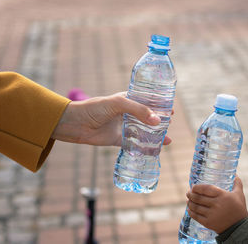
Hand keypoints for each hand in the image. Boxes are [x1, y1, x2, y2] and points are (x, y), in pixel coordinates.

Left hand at [52, 92, 171, 145]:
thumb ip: (138, 110)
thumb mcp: (118, 104)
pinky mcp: (119, 139)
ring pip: (143, 130)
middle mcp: (127, 112)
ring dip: (155, 134)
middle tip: (170, 124)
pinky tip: (156, 149)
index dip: (160, 104)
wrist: (75, 123)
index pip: (147, 100)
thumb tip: (158, 121)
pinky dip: (146, 146)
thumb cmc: (95, 108)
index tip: (171, 110)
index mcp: (128, 99)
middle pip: (148, 116)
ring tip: (168, 138)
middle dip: (160, 120)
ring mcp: (124, 126)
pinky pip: (135, 143)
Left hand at [186, 176, 247, 233]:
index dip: (197, 187)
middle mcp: (216, 204)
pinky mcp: (208, 223)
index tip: (193, 187)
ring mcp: (211, 214)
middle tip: (188, 192)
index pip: (206, 189)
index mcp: (222, 195)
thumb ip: (237, 183)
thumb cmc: (239, 209)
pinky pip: (196, 216)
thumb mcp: (239, 195)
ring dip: (190, 203)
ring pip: (196, 207)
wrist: (240, 228)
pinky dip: (191, 212)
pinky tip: (189, 209)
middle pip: (199, 197)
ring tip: (188, 200)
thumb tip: (235, 174)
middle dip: (191, 194)